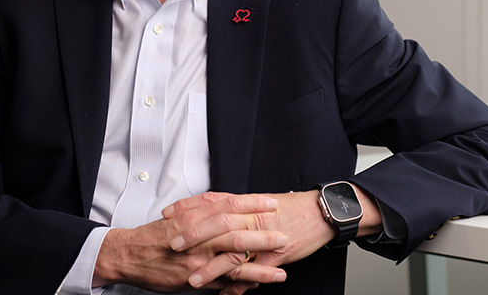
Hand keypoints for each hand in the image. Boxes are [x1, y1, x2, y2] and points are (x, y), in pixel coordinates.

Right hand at [93, 192, 287, 292]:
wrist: (130, 255)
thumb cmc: (155, 235)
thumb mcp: (178, 215)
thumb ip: (201, 210)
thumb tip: (224, 204)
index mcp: (195, 216)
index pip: (229, 205)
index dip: (252, 204)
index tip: (271, 203)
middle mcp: (198, 236)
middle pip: (236, 231)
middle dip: (262, 234)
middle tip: (283, 234)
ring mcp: (198, 258)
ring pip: (234, 259)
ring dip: (260, 263)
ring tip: (281, 266)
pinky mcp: (196, 278)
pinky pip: (224, 281)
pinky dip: (243, 283)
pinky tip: (259, 284)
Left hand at [166, 187, 382, 294]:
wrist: (320, 212)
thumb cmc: (290, 208)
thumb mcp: (259, 203)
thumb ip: (236, 208)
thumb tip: (213, 210)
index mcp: (245, 203)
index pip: (211, 201)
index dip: (188, 207)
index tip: (168, 213)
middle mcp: (251, 218)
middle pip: (217, 224)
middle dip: (193, 236)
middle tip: (172, 245)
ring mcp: (263, 237)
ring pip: (233, 252)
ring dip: (210, 268)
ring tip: (191, 279)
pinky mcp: (275, 256)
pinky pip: (254, 273)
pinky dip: (238, 286)